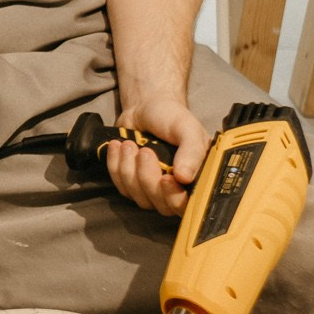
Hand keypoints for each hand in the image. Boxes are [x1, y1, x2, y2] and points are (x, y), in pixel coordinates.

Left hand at [106, 98, 209, 217]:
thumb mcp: (187, 128)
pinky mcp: (131, 184)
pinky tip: (119, 147)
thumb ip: (192, 151)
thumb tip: (185, 178)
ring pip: (138, 196)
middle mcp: (176, 189)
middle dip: (148, 178)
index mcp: (197, 179)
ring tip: (130, 144)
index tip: (166, 178)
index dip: (175, 198)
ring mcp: (152, 189)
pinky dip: (116, 165)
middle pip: (161, 205)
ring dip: (129, 169)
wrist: (145, 107)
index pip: (189, 205)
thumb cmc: (171, 117)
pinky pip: (121, 186)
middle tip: (145, 151)